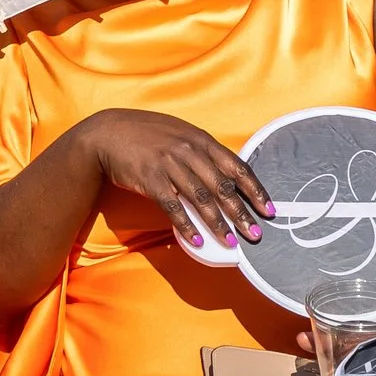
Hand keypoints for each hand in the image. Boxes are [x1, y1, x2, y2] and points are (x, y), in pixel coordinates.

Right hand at [79, 110, 268, 256]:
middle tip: (255, 234)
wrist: (107, 133)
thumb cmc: (146, 134)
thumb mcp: (179, 134)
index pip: (236, 167)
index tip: (268, 210)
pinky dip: (186, 225)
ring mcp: (169, 165)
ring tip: (230, 243)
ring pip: (201, 199)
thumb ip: (202, 152)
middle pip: (223, 187)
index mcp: (200, 140)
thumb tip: (227, 175)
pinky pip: (173, 206)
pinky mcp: (151, 180)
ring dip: (218, 224)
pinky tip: (196, 240)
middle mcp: (189, 152)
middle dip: (242, 214)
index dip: (255, 190)